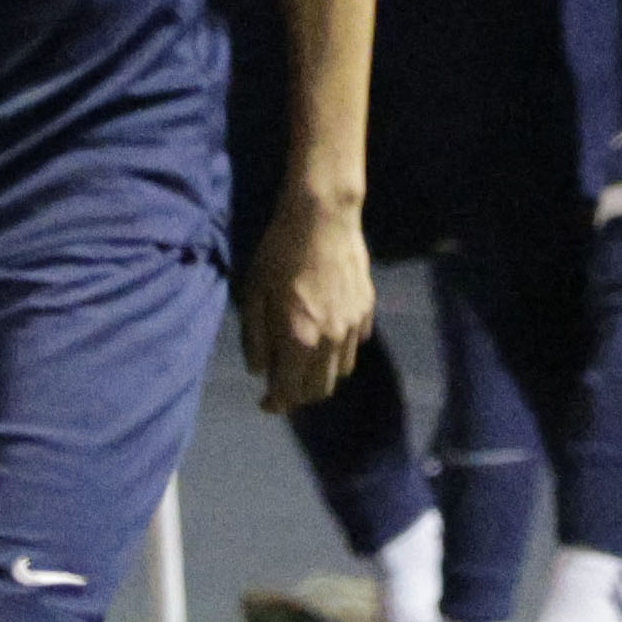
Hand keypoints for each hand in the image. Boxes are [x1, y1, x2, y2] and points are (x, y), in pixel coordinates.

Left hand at [241, 188, 375, 412]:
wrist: (322, 218)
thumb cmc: (279, 253)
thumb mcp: (253, 294)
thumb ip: (256, 338)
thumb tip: (260, 371)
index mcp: (299, 340)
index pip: (290, 391)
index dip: (276, 403)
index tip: (266, 403)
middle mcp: (331, 341)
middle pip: (320, 389)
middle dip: (300, 395)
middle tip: (284, 385)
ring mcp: (353, 326)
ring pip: (341, 370)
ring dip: (321, 375)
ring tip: (305, 362)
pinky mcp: (367, 309)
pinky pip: (356, 344)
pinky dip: (339, 350)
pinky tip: (326, 334)